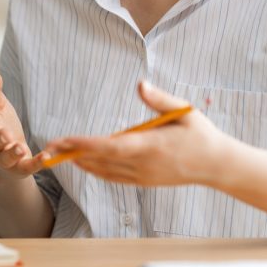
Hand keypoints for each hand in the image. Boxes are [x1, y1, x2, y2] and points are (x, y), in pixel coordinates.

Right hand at [0, 73, 48, 181]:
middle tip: (6, 134)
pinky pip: (27, 167)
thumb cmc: (0, 125)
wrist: (8, 155)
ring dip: (13, 153)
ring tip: (20, 148)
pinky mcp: (19, 168)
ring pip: (7, 157)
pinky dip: (36, 163)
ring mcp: (5, 159)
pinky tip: (46, 156)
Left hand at [43, 81, 224, 185]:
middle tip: (49, 145)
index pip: (110, 146)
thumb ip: (159, 99)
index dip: (84, 144)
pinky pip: (114, 178)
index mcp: (151, 146)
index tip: (64, 140)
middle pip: (101, 160)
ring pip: (104, 171)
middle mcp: (143, 165)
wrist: (217, 165)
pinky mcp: (144, 182)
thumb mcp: (184, 111)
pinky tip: (83, 163)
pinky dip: (96, 171)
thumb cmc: (200, 134)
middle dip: (73, 153)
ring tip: (58, 153)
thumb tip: (140, 84)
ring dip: (81, 162)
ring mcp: (143, 176)